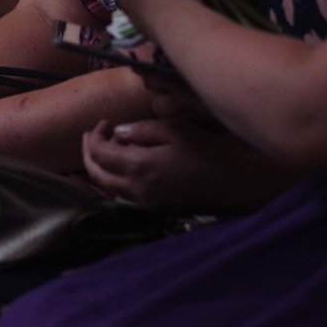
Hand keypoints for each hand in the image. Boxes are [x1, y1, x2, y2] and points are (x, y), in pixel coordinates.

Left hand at [80, 110, 294, 213]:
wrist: (237, 183)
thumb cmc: (210, 151)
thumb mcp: (175, 131)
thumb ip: (141, 130)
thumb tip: (118, 132)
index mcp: (139, 168)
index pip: (99, 154)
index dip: (95, 135)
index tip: (105, 121)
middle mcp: (137, 190)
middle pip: (96, 175)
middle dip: (88, 152)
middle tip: (94, 133)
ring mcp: (147, 202)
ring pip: (109, 187)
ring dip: (101, 165)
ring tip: (110, 144)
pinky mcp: (157, 206)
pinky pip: (125, 192)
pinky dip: (117, 176)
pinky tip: (128, 160)